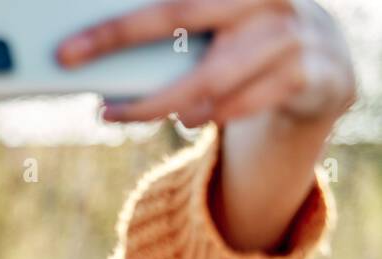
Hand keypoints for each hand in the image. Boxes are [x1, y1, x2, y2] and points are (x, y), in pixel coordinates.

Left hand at [56, 0, 356, 128]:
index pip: (166, 5)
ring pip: (212, 81)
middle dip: (135, 70)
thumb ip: (173, 32)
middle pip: (183, 27)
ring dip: (174, 104)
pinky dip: (213, 116)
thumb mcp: (213, 28)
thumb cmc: (244, 42)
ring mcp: (294, 34)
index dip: (112, 31)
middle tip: (101, 111)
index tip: (67, 54)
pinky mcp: (311, 75)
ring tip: (151, 113)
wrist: (322, 63)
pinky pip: (243, 106)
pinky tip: (194, 116)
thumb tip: (95, 56)